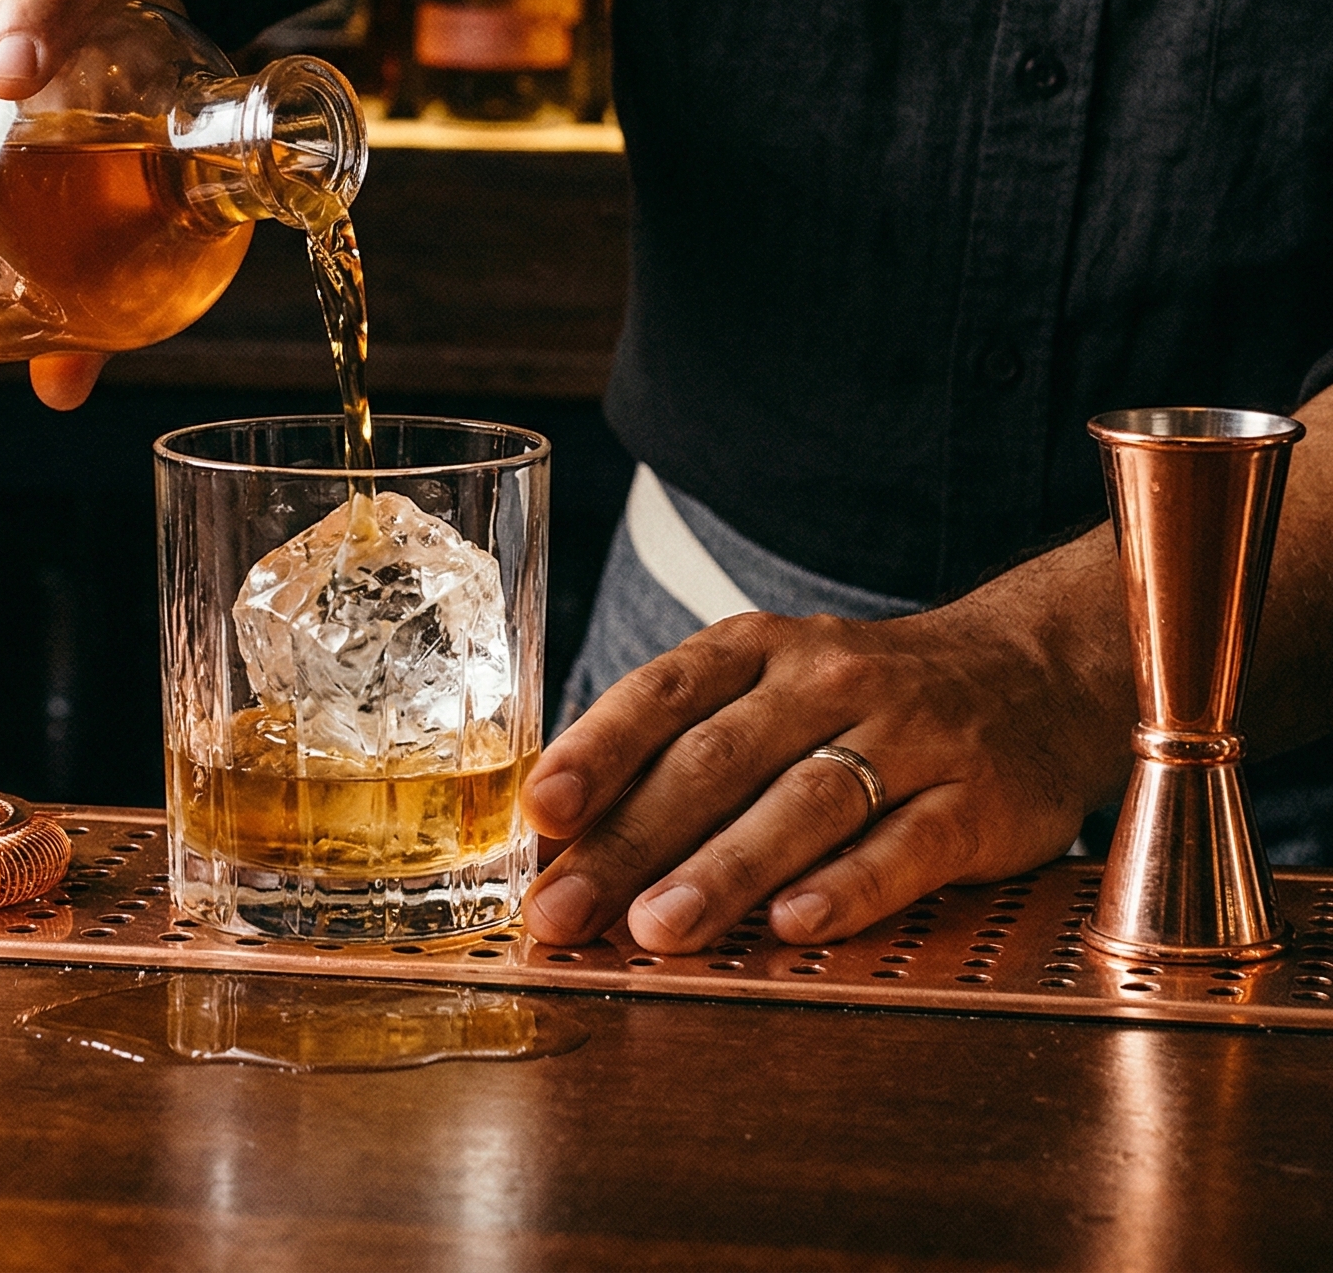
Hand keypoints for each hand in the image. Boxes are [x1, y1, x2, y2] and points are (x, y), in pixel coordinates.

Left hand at [519, 531, 1134, 950]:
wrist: (1034, 674)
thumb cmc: (865, 698)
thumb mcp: (772, 688)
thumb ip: (683, 748)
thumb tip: (568, 835)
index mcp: (760, 649)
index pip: (663, 692)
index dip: (599, 750)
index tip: (544, 809)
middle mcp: (828, 679)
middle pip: (715, 760)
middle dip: (631, 840)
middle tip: (567, 906)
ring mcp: (908, 735)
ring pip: (802, 803)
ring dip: (723, 869)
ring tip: (657, 929)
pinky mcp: (977, 799)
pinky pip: (905, 845)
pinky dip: (846, 887)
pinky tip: (791, 925)